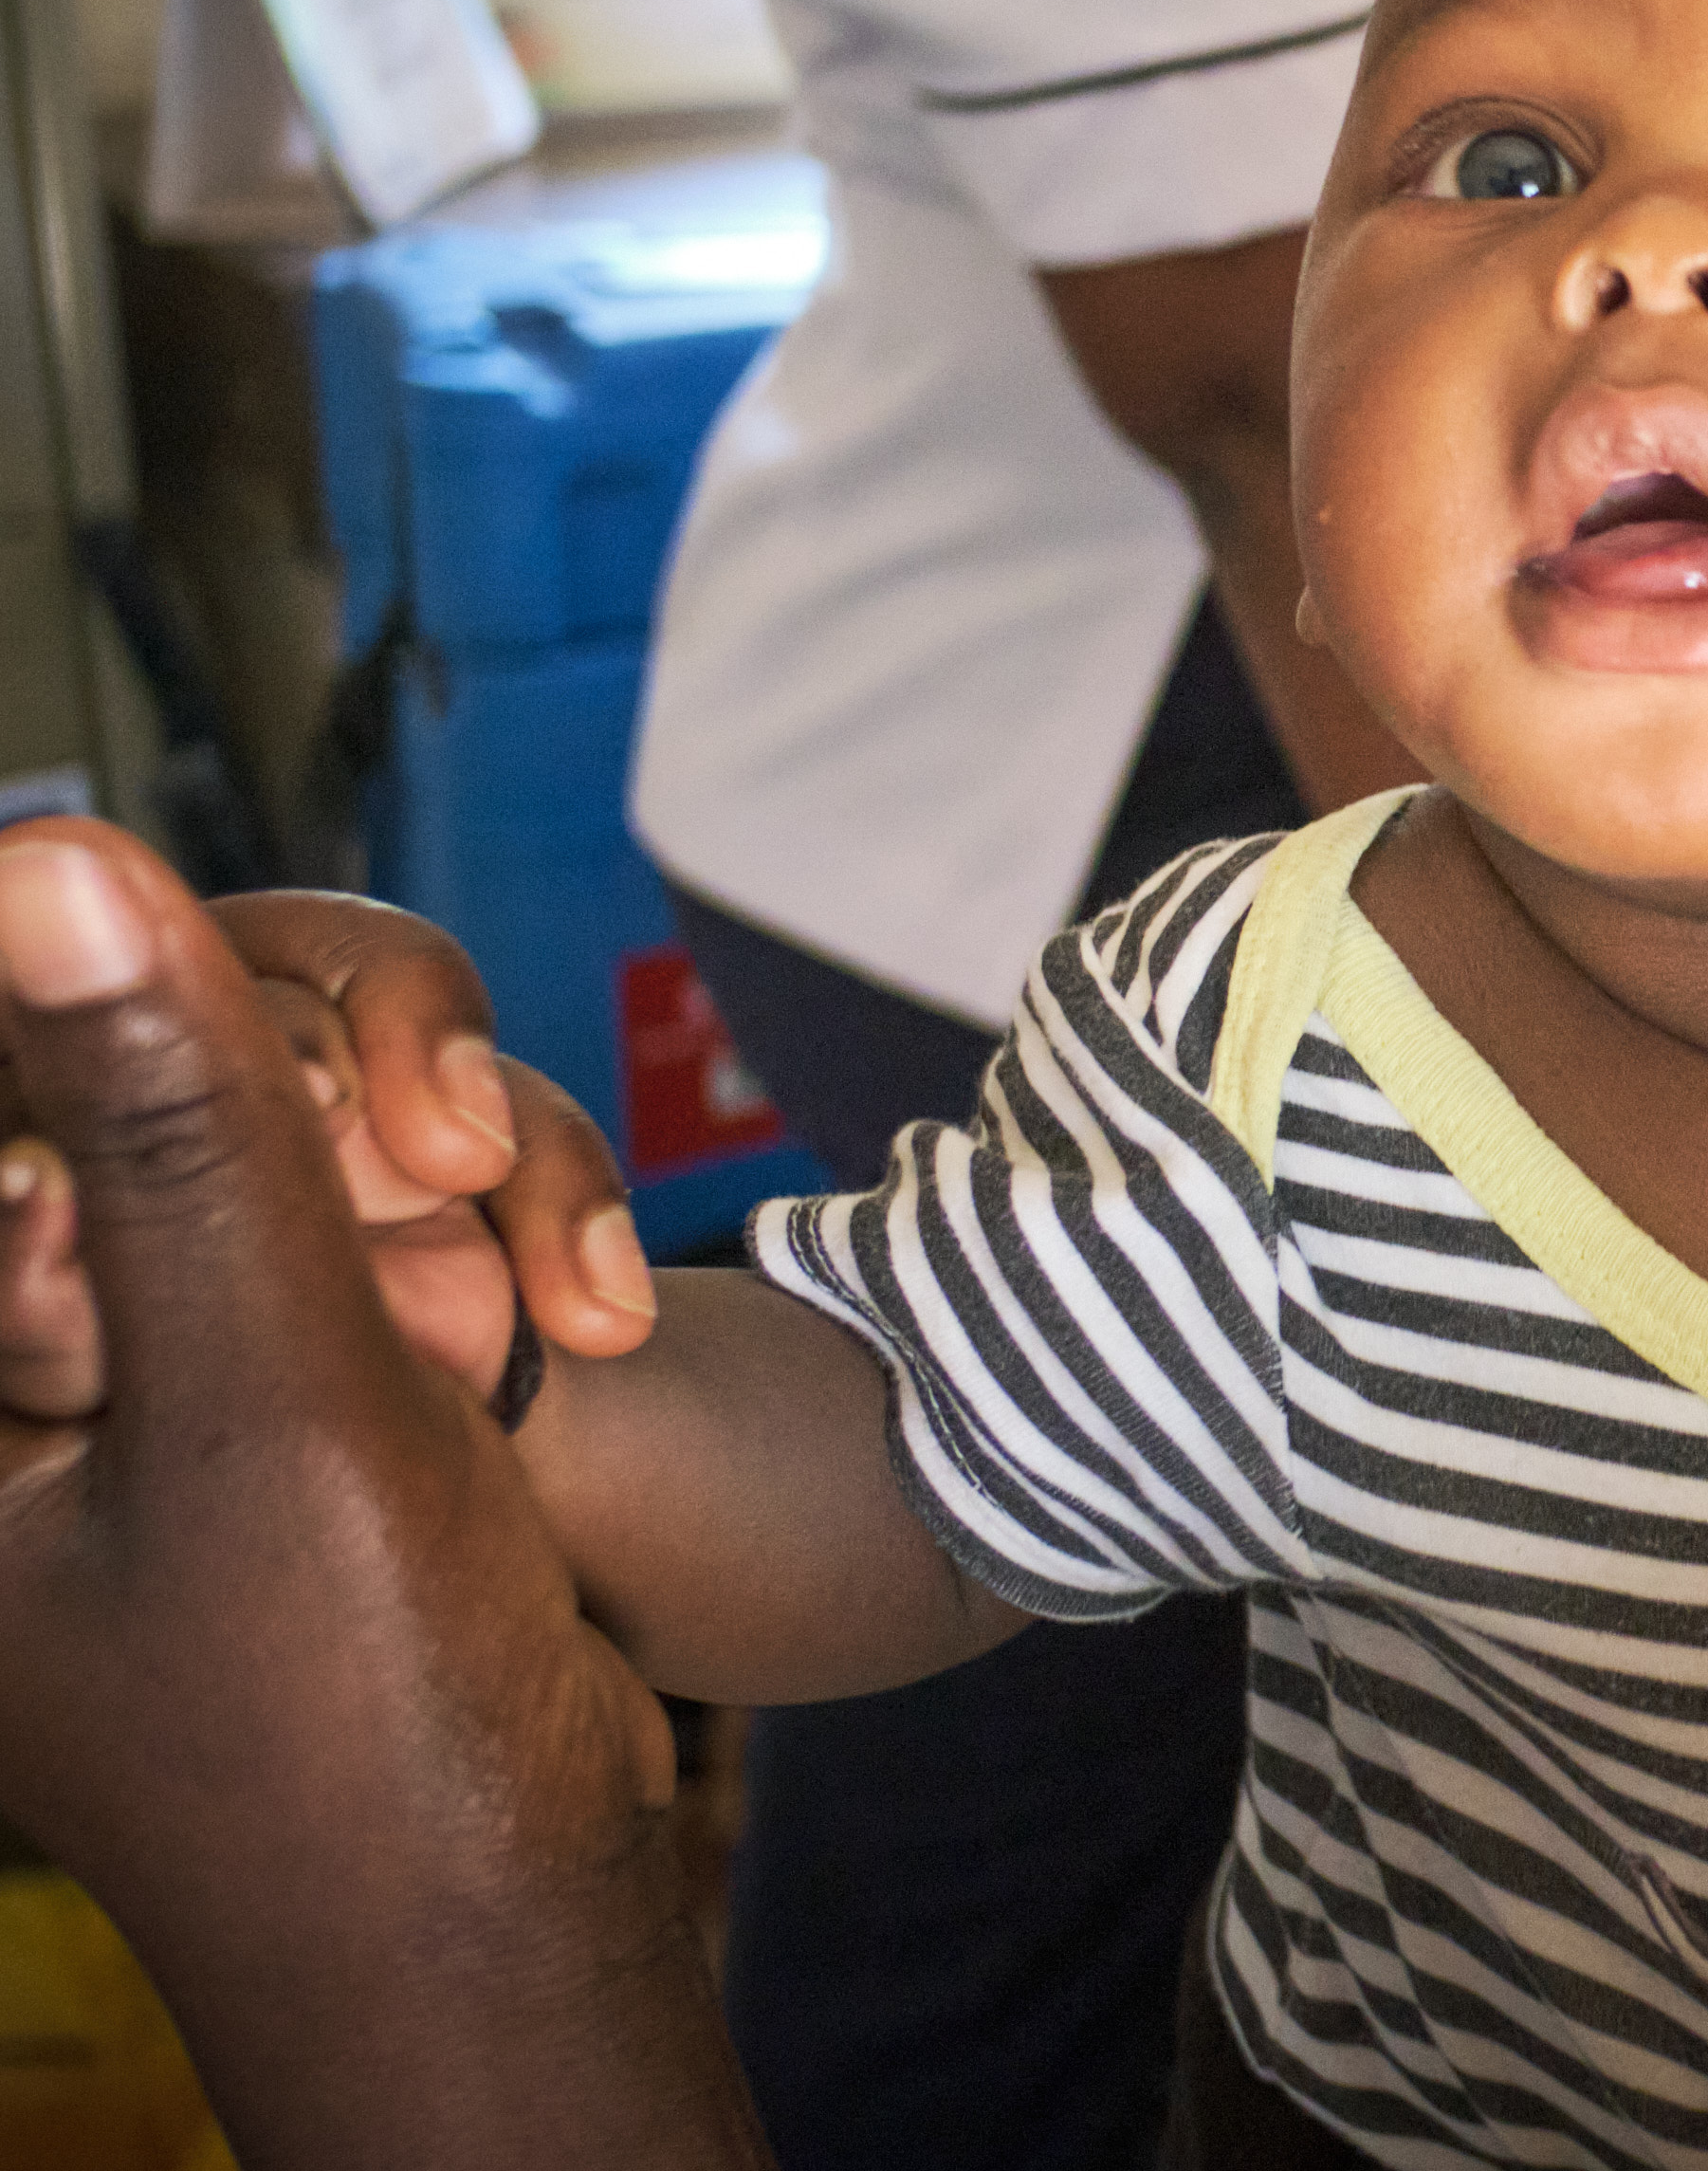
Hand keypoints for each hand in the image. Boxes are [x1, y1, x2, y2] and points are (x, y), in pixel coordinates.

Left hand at [0, 820, 762, 2166]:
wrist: (523, 1911)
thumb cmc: (355, 1724)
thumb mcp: (269, 1397)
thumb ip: (179, 1125)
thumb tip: (54, 862)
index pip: (8, 1055)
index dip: (154, 994)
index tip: (358, 1090)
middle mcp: (37, 1320)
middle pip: (166, 1028)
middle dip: (351, 1067)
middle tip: (456, 1153)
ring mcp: (182, 1331)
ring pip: (316, 1086)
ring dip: (470, 1151)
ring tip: (541, 1290)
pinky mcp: (309, 1350)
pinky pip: (403, 1186)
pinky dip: (511, 1225)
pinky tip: (584, 1325)